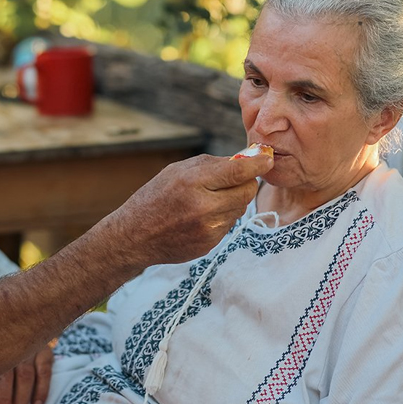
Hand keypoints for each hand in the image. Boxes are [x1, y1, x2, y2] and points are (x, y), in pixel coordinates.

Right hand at [103, 154, 271, 267]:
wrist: (134, 236)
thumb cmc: (155, 198)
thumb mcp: (176, 171)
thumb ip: (212, 164)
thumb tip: (247, 160)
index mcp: (193, 182)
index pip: (239, 171)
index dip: (258, 164)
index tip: (267, 159)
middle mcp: (203, 206)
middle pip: (247, 191)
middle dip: (244, 183)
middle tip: (230, 181)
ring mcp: (208, 228)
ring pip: (240, 208)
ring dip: (231, 202)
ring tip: (206, 201)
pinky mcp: (210, 244)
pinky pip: (229, 225)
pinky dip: (221, 218)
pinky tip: (200, 218)